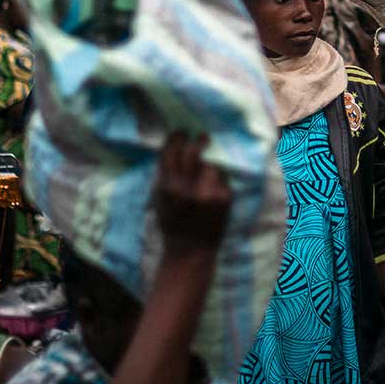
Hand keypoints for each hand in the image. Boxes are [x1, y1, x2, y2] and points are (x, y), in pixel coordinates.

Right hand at [153, 132, 231, 254]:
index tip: (181, 132)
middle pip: (193, 151)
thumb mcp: (160, 199)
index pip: (170, 151)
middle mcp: (187, 187)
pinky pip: (223, 178)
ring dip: (211, 161)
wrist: (190, 251)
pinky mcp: (224, 198)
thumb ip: (164, 175)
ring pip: (211, 163)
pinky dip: (220, 178)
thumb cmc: (172, 224)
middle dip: (197, 141)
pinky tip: (217, 184)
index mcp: (167, 186)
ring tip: (210, 164)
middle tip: (201, 138)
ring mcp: (207, 192)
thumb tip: (171, 147)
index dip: (176, 137)